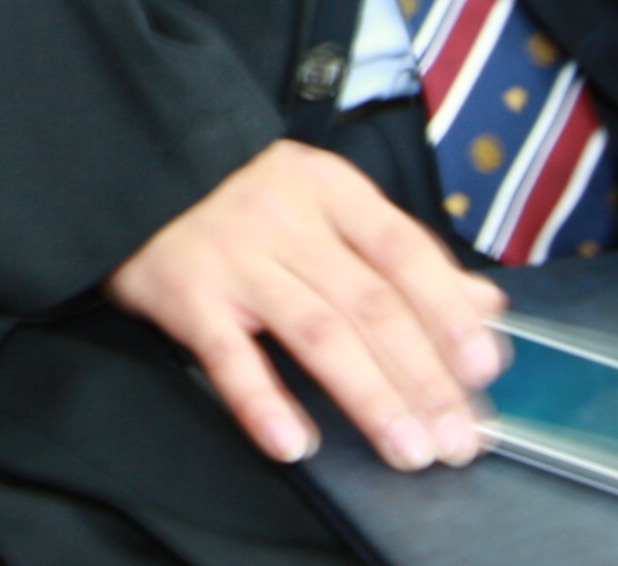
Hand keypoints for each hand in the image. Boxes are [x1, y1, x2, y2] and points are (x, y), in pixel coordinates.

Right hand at [107, 141, 507, 471]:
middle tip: (455, 439)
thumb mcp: (325, 204)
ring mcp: (234, 256)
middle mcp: (285, 219)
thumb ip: (401, 254)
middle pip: (369, 304)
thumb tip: (484, 305)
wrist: (134, 169)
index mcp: (328, 190)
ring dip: (370, 397)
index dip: (448, 312)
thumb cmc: (241, 198)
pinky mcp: (185, 294)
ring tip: (406, 449)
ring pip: (316, 332)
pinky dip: (264, 402)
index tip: (483, 369)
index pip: (403, 252)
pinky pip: (229, 355)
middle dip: (422, 377)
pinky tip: (295, 443)